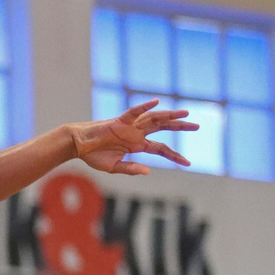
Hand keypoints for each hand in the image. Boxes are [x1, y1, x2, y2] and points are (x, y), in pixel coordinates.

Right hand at [69, 99, 195, 175]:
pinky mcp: (119, 121)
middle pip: (163, 128)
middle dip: (180, 126)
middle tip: (197, 126)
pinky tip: (156, 102)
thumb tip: (148, 172)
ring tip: (186, 112)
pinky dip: (144, 107)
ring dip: (169, 115)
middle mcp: (136, 134)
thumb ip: (130, 169)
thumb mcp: (114, 167)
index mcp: (136, 145)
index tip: (188, 163)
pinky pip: (133, 112)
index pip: (161, 149)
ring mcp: (129, 126)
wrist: (77, 146)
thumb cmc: (93, 156)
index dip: (174, 155)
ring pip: (153, 118)